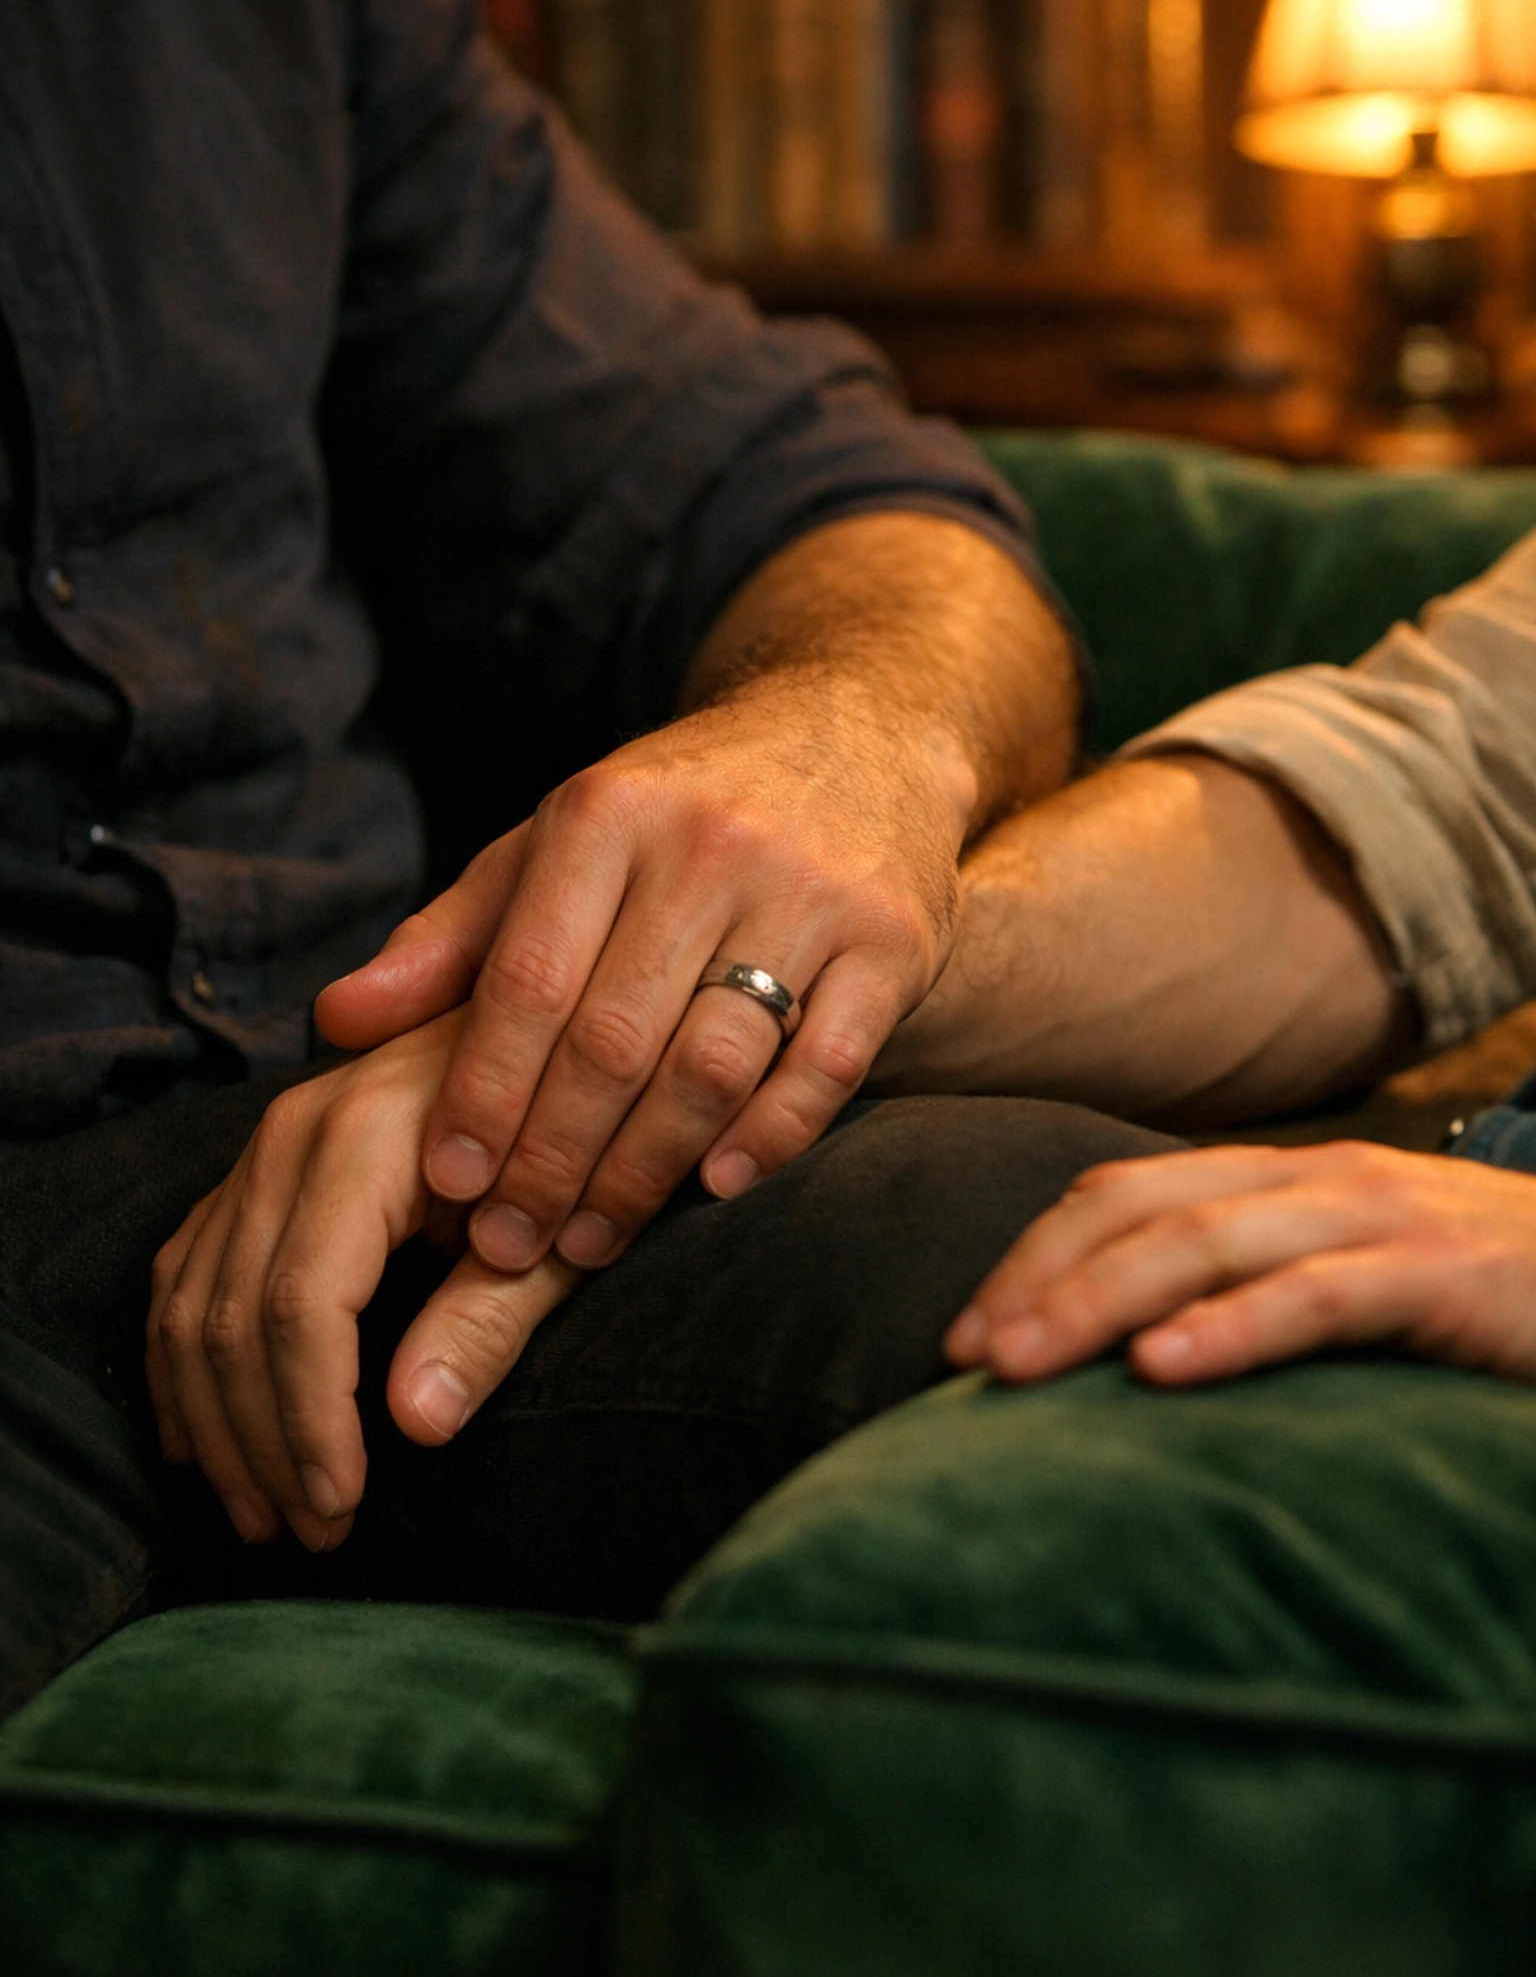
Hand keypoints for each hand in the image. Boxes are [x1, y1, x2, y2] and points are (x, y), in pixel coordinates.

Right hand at [146, 1012, 575, 1550]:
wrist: (562, 1036)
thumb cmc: (576, 1140)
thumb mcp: (562, 1234)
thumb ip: (490, 1320)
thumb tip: (414, 1427)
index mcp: (367, 1140)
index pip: (300, 1306)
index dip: (310, 1419)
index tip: (339, 1506)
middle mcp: (291, 1134)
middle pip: (233, 1314)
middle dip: (262, 1440)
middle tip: (309, 1534)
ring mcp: (263, 1148)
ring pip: (193, 1302)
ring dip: (214, 1421)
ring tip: (261, 1513)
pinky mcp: (255, 1169)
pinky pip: (186, 1271)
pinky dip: (182, 1363)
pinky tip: (199, 1441)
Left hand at [316, 673, 970, 1279]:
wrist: (856, 730)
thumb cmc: (677, 810)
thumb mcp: (555, 845)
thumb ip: (451, 937)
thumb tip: (336, 1022)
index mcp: (606, 812)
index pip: (528, 980)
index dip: (482, 1093)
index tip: (447, 1185)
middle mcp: (710, 843)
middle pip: (614, 1039)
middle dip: (551, 1158)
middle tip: (508, 1246)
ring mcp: (813, 890)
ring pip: (712, 1063)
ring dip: (644, 1172)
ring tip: (589, 1241)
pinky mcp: (896, 938)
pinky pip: (826, 1065)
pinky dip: (770, 1137)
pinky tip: (715, 1187)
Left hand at [946, 1140, 1535, 1388]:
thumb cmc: (1485, 1303)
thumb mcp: (1356, 1287)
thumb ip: (1258, 1297)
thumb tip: (1133, 1362)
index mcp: (1285, 1183)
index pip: (1124, 1194)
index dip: (1033, 1256)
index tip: (962, 1338)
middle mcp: (1320, 1182)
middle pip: (1141, 1210)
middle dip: (1039, 1279)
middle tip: (962, 1358)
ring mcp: (1384, 1220)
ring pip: (1207, 1244)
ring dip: (1096, 1303)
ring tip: (1018, 1367)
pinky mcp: (1445, 1277)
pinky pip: (1319, 1295)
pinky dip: (1231, 1328)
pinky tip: (1162, 1370)